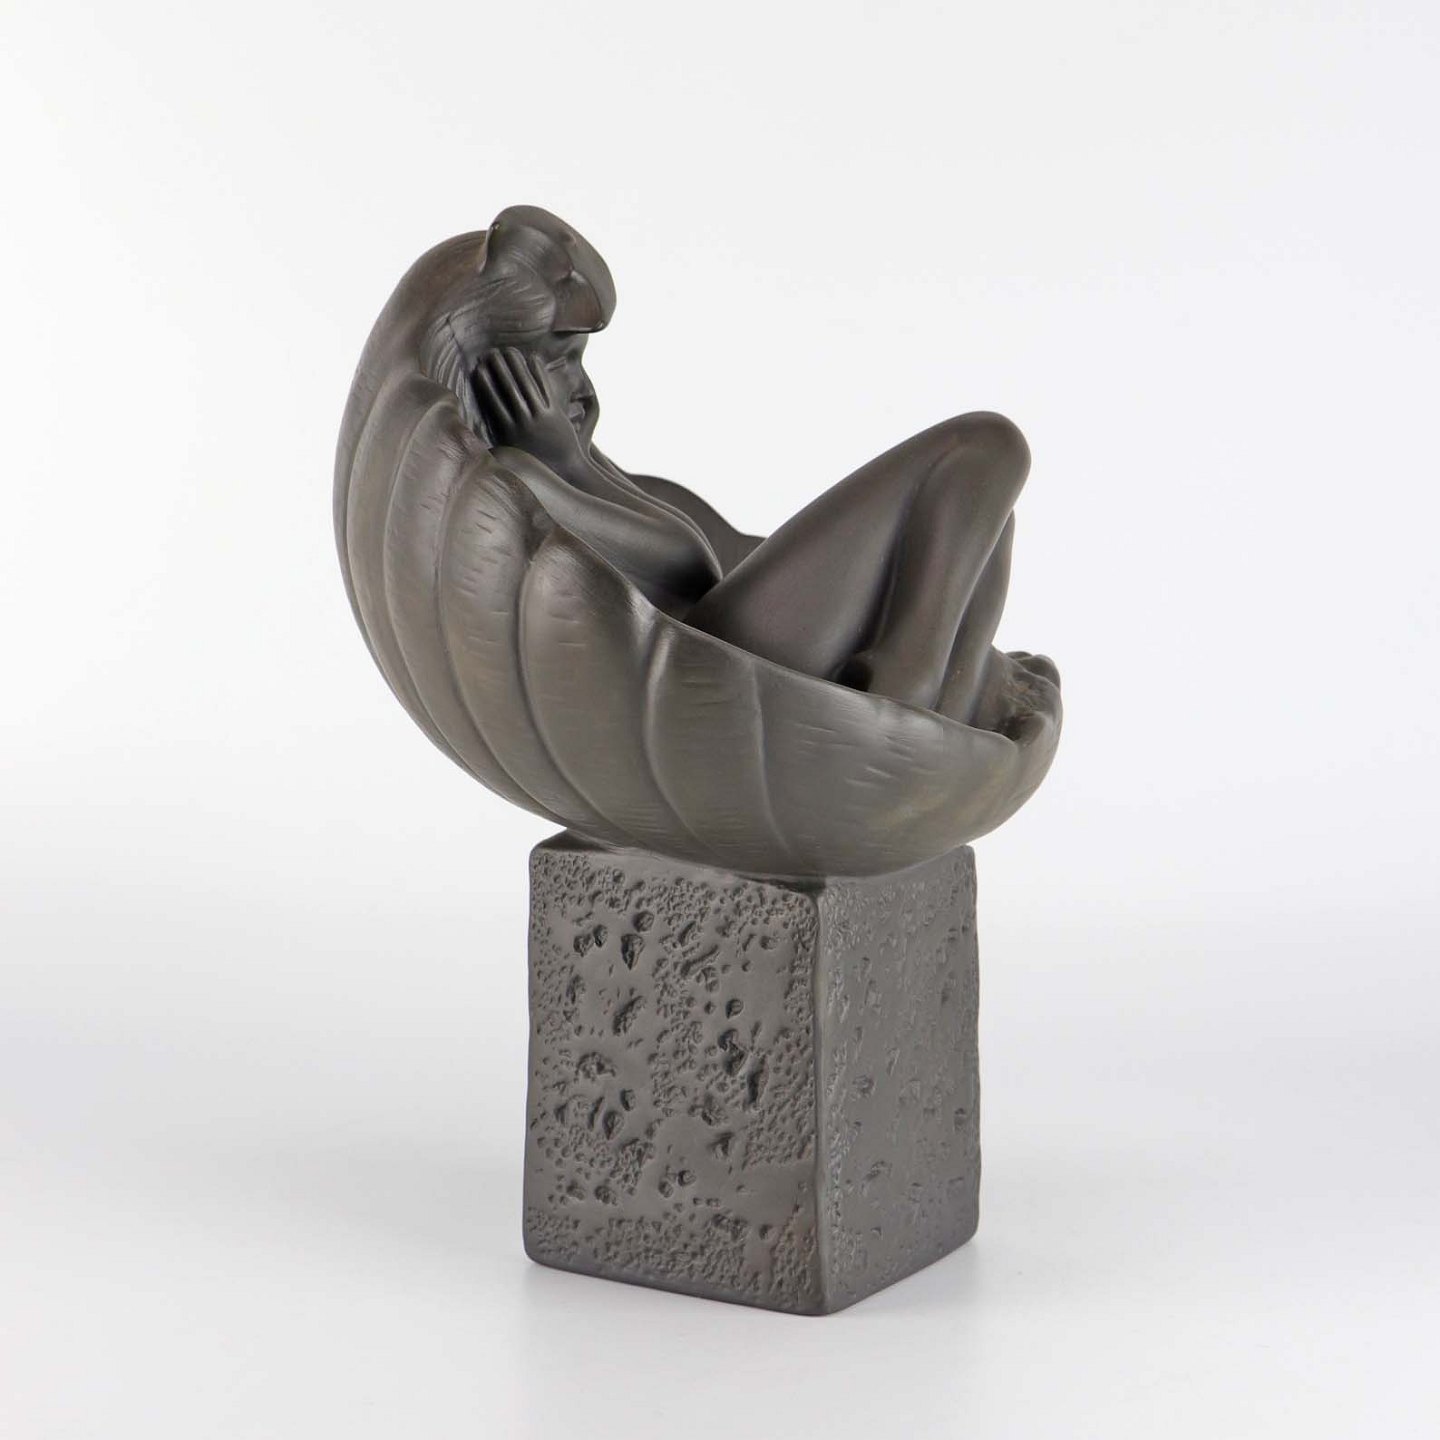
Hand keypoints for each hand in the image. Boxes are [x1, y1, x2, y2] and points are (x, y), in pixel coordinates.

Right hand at [470, 347, 584, 467]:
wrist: (565, 469)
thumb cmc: (536, 462)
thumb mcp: (513, 454)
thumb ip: (499, 439)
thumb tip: (474, 434)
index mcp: (510, 433)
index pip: (494, 403)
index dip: (486, 384)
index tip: (478, 369)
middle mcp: (524, 423)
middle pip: (509, 390)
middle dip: (499, 369)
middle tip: (491, 353)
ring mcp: (540, 417)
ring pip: (526, 386)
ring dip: (517, 365)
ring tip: (509, 350)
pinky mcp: (555, 413)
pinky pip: (545, 388)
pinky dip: (538, 372)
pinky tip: (532, 358)